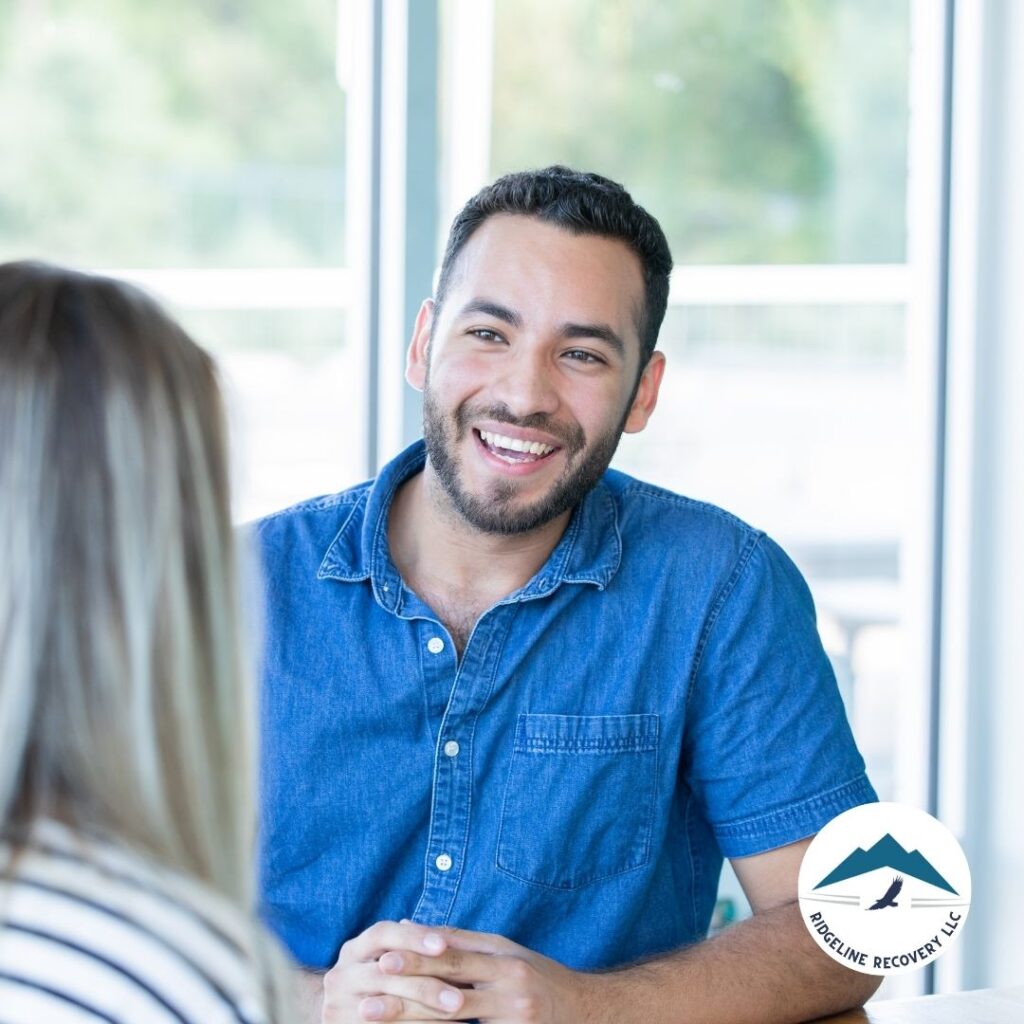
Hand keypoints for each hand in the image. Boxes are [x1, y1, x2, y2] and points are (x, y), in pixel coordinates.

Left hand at [330, 923, 605, 1022]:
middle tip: (375, 985)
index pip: (455, 953)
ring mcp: (515, 1014)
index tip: (383, 955)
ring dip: (419, 1018)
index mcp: (505, 956)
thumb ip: (460, 942)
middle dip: (411, 984)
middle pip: (452, 983)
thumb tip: (409, 926)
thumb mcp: (505, 953)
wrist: (587, 1013)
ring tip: (384, 1018)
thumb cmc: (538, 979)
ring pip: (457, 1018)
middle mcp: (510, 982)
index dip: (418, 955)